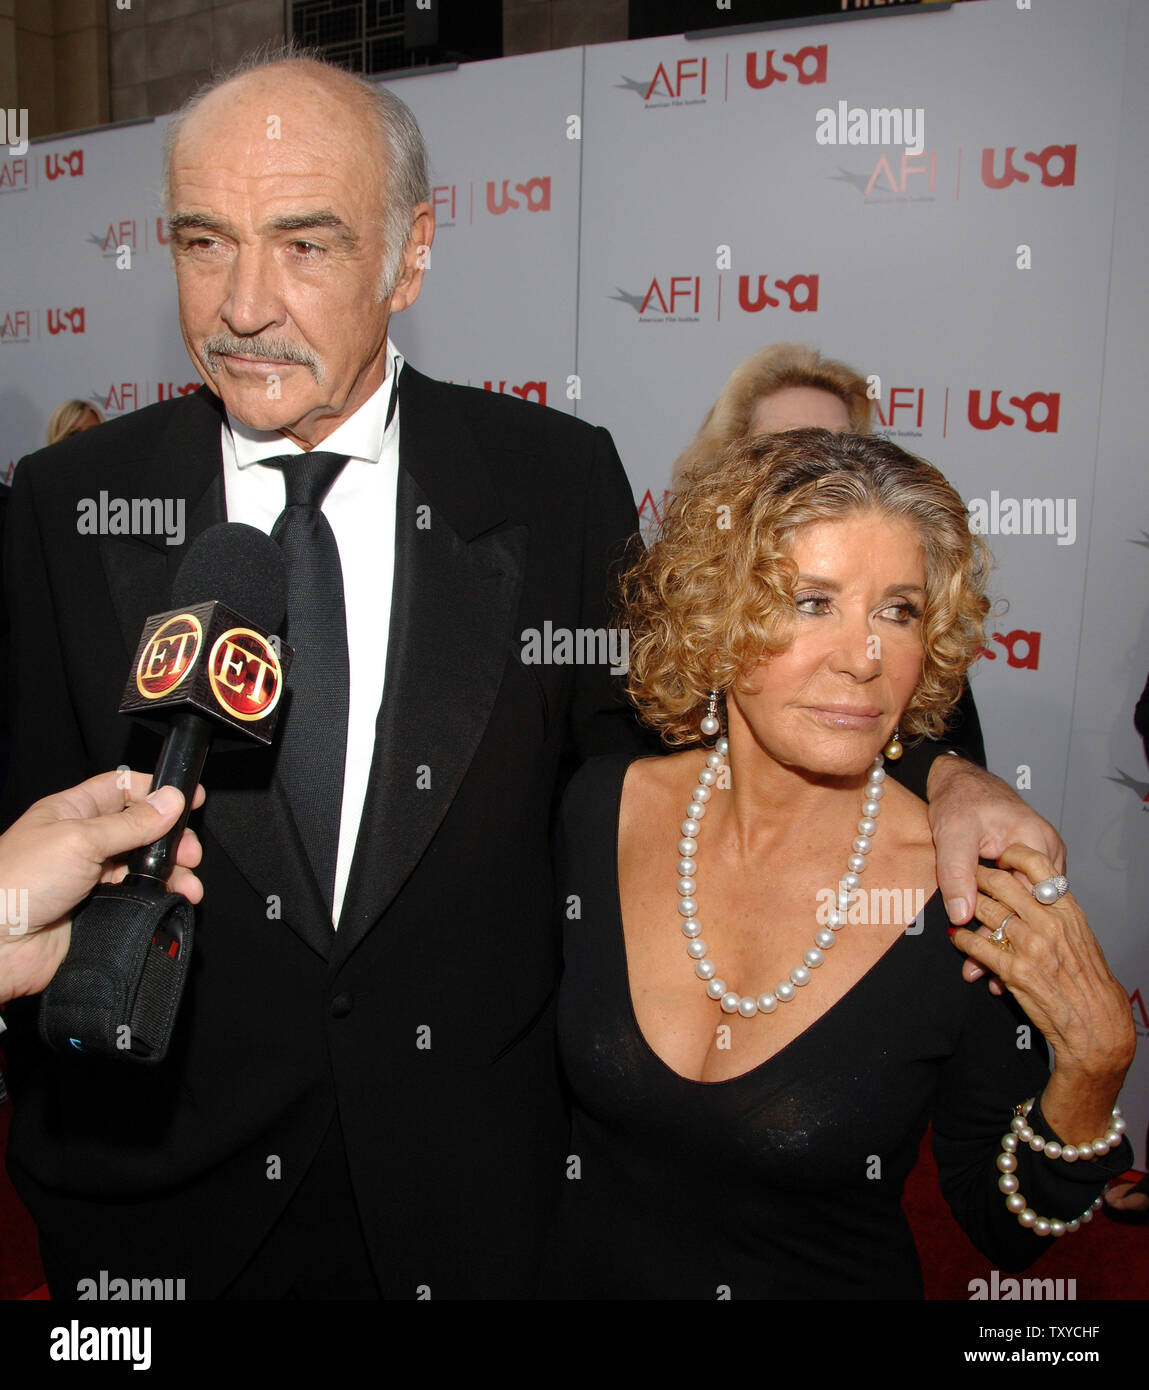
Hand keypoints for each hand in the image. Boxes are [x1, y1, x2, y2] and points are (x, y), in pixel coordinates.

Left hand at [0, 772, 204, 1005]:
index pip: (121, 788)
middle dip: (171, 837)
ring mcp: (91, 876)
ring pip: (144, 865)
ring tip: (189, 881)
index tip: (189, 797)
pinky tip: (177, 898)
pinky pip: (139, 897)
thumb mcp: (80, 839)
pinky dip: (163, 896)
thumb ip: (131, 822)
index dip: (155, 790)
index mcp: (72, 811)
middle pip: (141, 828)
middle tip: (190, 850)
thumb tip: (171, 800)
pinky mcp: (99, 909)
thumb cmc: (18, 883)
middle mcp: (83, 841)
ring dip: (173, 870)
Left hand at [927, 755, 1065, 989]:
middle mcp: (1046, 855)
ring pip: (1023, 910)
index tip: (988, 963)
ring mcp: (1039, 863)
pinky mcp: (1025, 870)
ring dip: (1003, 939)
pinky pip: (1017, 902)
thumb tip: (961, 915)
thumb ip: (958, 874)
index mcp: (1036, 844)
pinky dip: (1001, 923)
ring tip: (985, 974)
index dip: (1007, 933)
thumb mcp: (953, 834)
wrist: (960, 780)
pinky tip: (986, 951)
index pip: (1027, 900)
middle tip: (983, 976)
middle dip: (1005, 944)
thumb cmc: (961, 799)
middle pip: (1028, 910)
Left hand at [950, 844, 1134, 1142]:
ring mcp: (1030, 945)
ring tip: (957, 905)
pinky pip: (976, 946)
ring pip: (985, 912)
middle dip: (978, 876)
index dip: (1012, 854)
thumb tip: (1035, 893)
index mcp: (1067, 911)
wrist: (1095, 1024)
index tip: (998, 854)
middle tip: (966, 875)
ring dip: (966, 907)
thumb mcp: (1079, 938)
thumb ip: (1056, 913)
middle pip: (1001, 884)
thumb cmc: (1088, 983)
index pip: (1039, 865)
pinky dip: (961, 939)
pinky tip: (955, 937)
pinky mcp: (1013, 970)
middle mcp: (1048, 923)